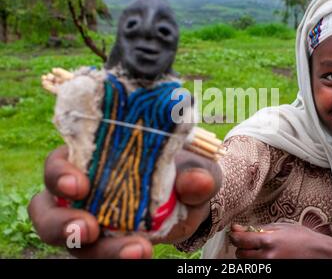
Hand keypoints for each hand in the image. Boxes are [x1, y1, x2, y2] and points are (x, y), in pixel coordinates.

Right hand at [28, 146, 220, 258]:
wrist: (191, 201)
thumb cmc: (181, 172)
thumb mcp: (193, 167)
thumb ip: (196, 173)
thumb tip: (198, 182)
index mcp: (92, 159)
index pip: (59, 164)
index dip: (59, 175)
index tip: (79, 186)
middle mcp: (82, 192)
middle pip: (48, 209)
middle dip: (61, 223)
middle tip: (88, 230)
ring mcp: (90, 221)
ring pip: (72, 241)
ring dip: (97, 251)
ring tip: (135, 251)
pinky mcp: (105, 245)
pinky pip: (100, 254)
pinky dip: (119, 258)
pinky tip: (142, 256)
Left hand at [229, 223, 331, 258]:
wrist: (318, 252)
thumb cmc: (300, 237)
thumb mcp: (279, 227)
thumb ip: (256, 228)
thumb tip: (236, 228)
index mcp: (268, 240)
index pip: (240, 240)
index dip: (234, 236)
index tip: (235, 233)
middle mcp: (267, 256)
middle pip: (240, 254)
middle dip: (241, 247)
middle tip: (250, 241)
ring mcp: (270, 267)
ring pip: (246, 263)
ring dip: (248, 255)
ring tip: (259, 249)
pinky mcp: (272, 272)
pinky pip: (256, 268)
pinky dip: (256, 262)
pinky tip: (264, 256)